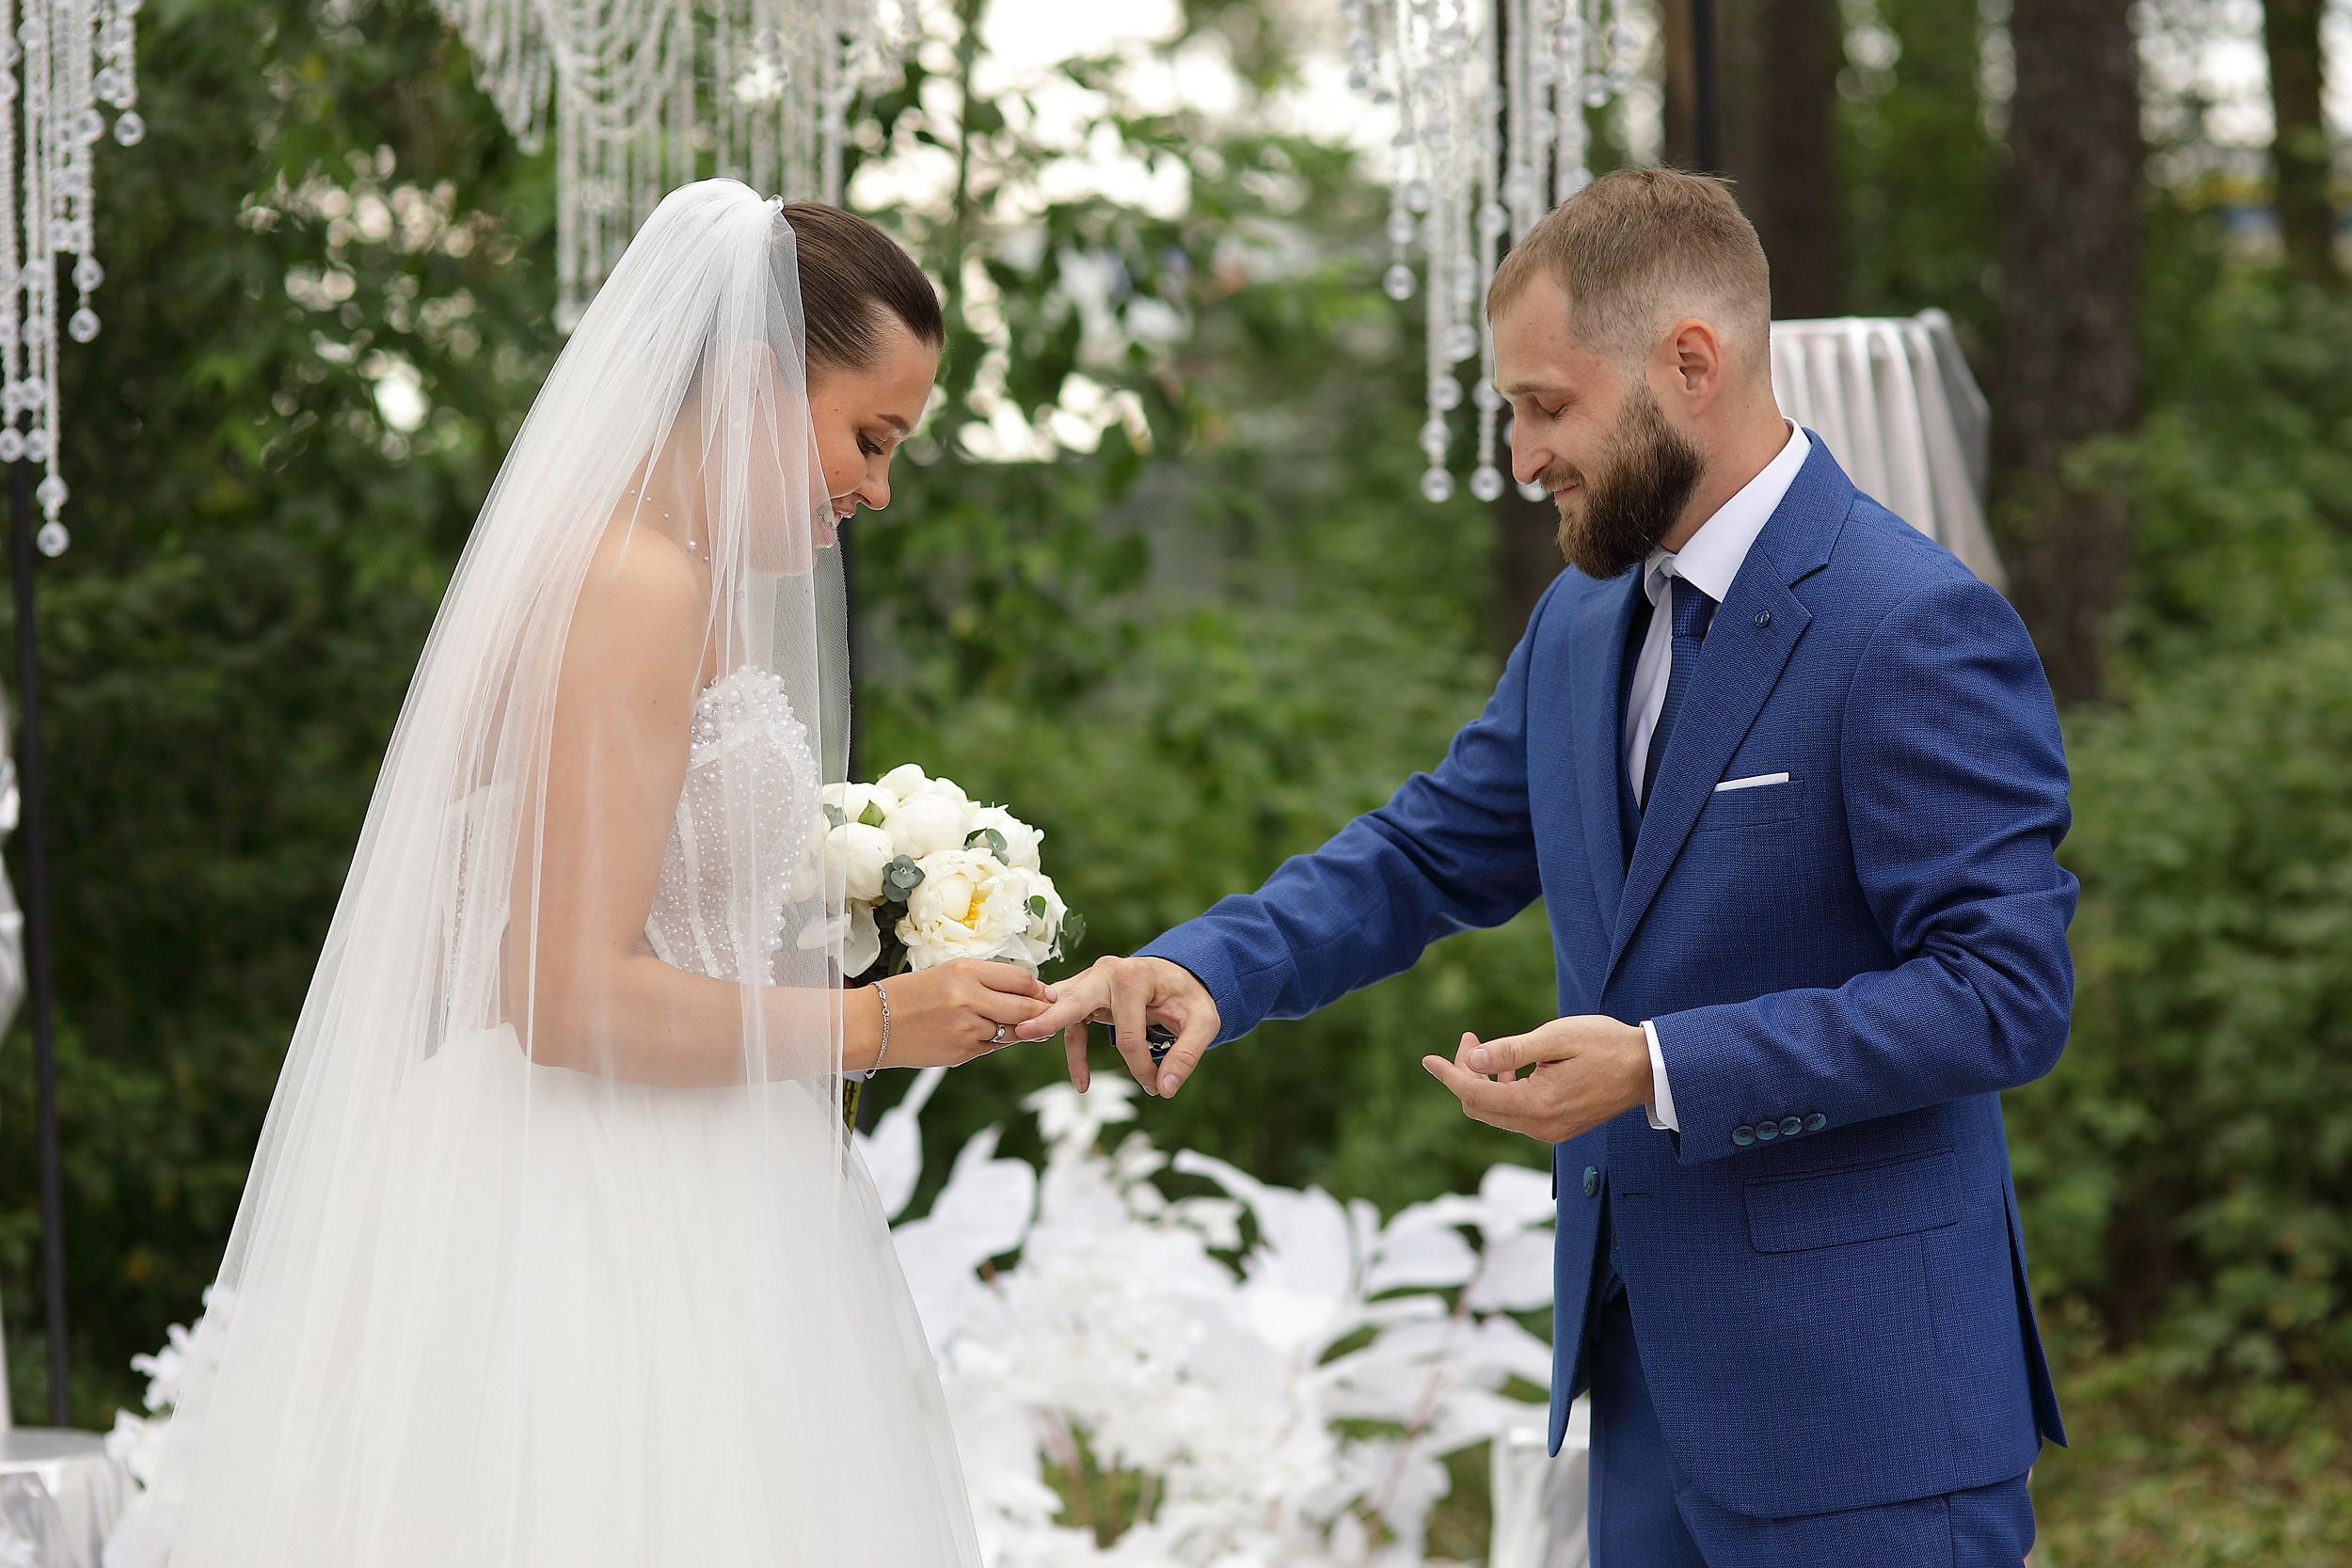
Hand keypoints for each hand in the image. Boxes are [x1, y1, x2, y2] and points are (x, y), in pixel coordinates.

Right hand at [853, 959, 1054, 1070]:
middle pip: (1026, 1007)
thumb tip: (1028, 989)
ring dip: (1022, 1029)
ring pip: (1013, 1031)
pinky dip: (997, 1042)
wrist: (873, 1025)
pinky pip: (993, 1047)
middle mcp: (970, 998)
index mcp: (966, 972)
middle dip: (1043, 1011)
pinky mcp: (962, 1052)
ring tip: (1026, 1025)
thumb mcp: (947, 973)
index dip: (1039, 987)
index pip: (1021, 978)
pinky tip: (989, 1034)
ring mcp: (967, 1028)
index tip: (1046, 992)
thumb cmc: (910, 994)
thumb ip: (986, 980)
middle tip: (1052, 1012)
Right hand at [1015, 954, 1219, 1097]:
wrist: (1182, 976)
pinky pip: (1071, 1025)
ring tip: (1023, 1039)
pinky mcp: (1086, 994)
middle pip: (1075, 1002)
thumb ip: (1186, 1054)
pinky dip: (1070, 1048)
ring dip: (1044, 1024)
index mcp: (1135, 976)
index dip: (1140, 1068)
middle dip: (1052, 1018)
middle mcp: (1107, 972)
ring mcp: (1091, 980)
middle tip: (1027, 1030)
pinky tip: (1082, 1083)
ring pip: (1062, 1006)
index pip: (1128, 1034)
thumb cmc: (1191, 997)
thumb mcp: (1204, 1022)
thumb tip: (1164, 1090)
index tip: (1155, 1087)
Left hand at [1421, 1015, 1652, 1143]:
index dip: (1448, 1075)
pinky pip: (1516, 1116)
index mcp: (1537, 1105)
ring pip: (1496, 1112)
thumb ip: (1511, 1050)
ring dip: (1483, 1082)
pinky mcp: (1558, 1129)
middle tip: (1470, 1039)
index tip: (1427, 1058)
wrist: (1648, 1069)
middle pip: (1480, 1106)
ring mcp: (1550, 1132)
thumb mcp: (1556, 1038)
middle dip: (1465, 1074)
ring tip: (1485, 1048)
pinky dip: (1503, 1092)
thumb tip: (1471, 1059)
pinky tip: (1510, 1068)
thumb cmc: (1606, 1045)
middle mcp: (1540, 1127)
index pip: (1474, 1095)